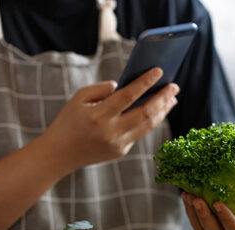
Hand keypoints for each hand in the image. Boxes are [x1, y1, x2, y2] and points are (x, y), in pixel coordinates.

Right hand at [41, 67, 178, 173]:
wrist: (59, 154)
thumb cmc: (69, 121)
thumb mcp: (78, 98)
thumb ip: (102, 89)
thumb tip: (125, 86)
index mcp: (98, 115)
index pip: (128, 96)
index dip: (145, 83)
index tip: (159, 71)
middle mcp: (111, 132)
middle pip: (145, 113)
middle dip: (163, 98)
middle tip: (174, 86)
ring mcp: (118, 145)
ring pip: (148, 126)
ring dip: (162, 111)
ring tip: (171, 99)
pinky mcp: (121, 152)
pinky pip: (139, 134)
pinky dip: (149, 121)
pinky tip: (156, 111)